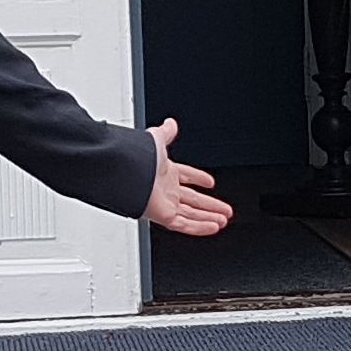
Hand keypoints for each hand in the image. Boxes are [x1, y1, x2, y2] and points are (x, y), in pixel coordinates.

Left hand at [144, 119, 232, 235]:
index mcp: (164, 171)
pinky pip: (184, 225)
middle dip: (210, 205)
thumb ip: (166, 133)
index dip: (198, 178)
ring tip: (223, 220)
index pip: (185, 176)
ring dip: (208, 218)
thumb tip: (170, 123)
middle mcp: (165, 189)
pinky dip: (200, 227)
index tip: (210, 182)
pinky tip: (213, 227)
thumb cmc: (137, 157)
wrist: (125, 172)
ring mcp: (164, 204)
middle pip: (192, 200)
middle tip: (225, 210)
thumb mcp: (157, 139)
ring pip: (191, 215)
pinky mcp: (163, 216)